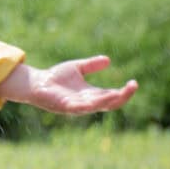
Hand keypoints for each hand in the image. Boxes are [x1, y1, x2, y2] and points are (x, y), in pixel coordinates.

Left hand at [0, 56, 136, 113]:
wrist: (35, 83)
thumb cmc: (55, 77)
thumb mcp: (77, 68)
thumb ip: (91, 65)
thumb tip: (108, 60)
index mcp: (91, 94)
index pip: (112, 96)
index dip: (124, 91)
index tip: (134, 83)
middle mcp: (87, 102)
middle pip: (110, 103)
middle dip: (123, 96)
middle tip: (133, 86)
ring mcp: (77, 106)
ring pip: (98, 106)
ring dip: (110, 100)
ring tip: (121, 92)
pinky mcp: (65, 106)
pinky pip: (80, 107)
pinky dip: (90, 104)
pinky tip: (98, 99)